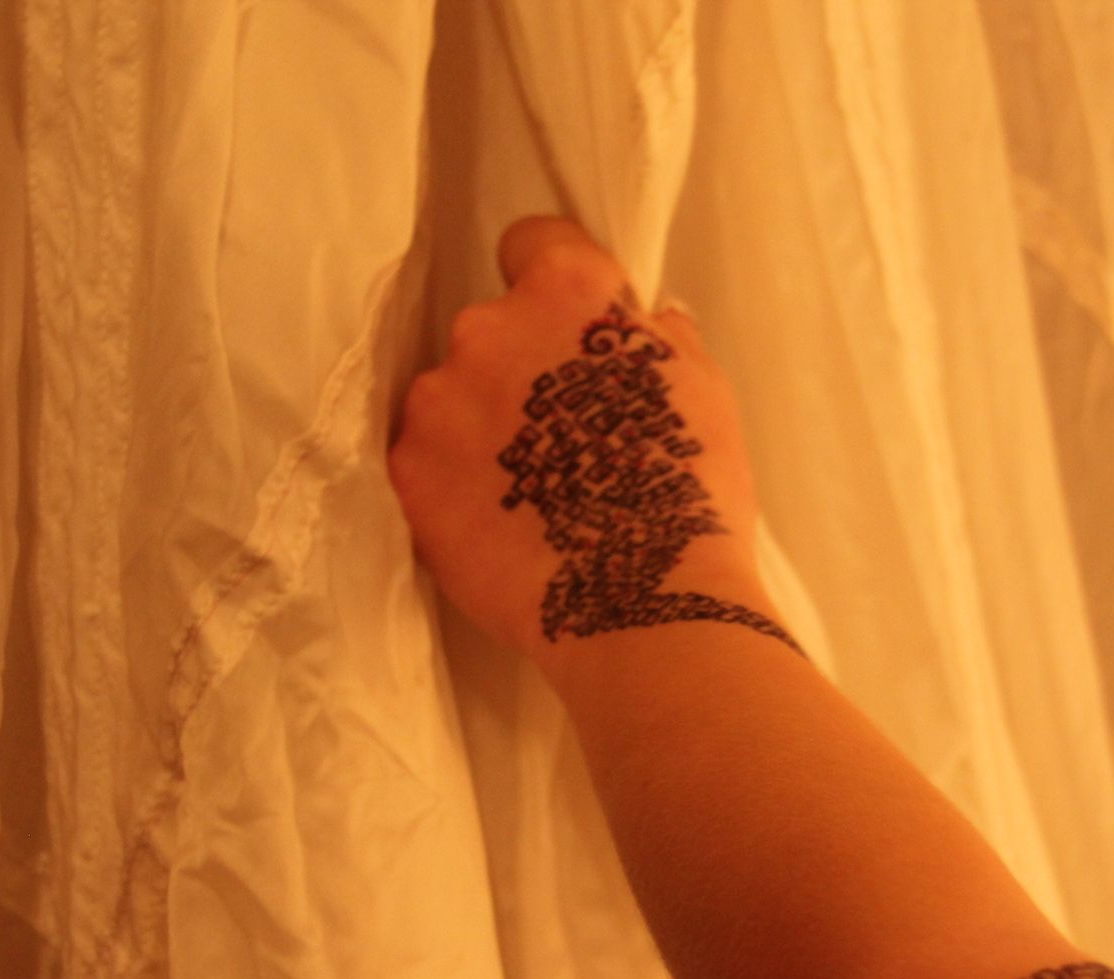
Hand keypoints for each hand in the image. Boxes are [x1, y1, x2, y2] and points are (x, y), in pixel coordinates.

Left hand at [387, 215, 796, 676]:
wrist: (639, 598)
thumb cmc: (688, 491)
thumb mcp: (704, 392)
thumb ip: (664, 341)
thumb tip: (651, 323)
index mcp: (565, 291)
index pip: (536, 245)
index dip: (553, 284)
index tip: (566, 329)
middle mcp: (487, 328)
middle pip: (490, 330)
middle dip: (519, 371)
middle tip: (564, 436)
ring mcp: (438, 401)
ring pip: (449, 399)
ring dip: (478, 430)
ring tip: (529, 494)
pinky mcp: (408, 472)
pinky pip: (423, 461)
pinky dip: (451, 485)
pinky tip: (498, 525)